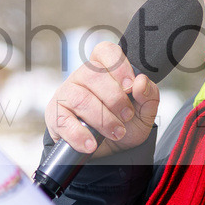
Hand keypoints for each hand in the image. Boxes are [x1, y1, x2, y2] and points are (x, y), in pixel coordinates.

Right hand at [44, 41, 159, 157]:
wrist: (108, 152)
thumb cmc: (124, 124)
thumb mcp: (144, 113)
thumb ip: (149, 96)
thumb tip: (141, 82)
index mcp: (104, 68)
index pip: (106, 51)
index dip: (119, 66)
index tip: (130, 87)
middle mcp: (82, 76)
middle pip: (93, 75)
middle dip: (115, 98)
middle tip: (127, 116)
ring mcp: (66, 94)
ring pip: (80, 98)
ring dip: (102, 119)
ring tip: (116, 133)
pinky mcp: (55, 115)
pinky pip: (63, 121)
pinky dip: (80, 135)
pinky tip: (91, 143)